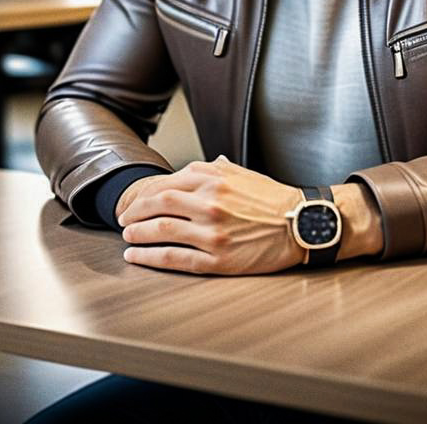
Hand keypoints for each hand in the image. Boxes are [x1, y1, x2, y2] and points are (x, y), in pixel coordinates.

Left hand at [116, 156, 305, 274]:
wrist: (301, 223)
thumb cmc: (273, 199)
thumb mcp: (244, 174)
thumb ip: (216, 168)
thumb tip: (197, 168)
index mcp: (214, 178)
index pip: (166, 183)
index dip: (143, 195)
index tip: (134, 203)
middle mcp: (211, 202)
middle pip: (158, 204)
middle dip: (134, 213)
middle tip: (124, 221)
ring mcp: (213, 232)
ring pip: (162, 230)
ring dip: (138, 234)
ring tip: (127, 238)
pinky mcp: (219, 258)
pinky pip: (175, 258)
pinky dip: (151, 257)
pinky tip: (137, 256)